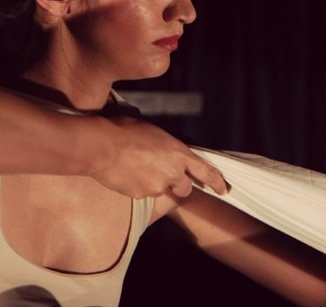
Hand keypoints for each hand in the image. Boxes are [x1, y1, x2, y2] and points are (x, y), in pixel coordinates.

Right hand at [90, 116, 227, 197]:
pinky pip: (143, 194)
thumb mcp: (154, 133)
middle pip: (185, 189)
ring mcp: (156, 187)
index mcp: (179, 153)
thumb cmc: (125, 131)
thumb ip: (166, 147)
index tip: (223, 189)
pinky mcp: (140, 196)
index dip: (216, 182)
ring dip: (154, 184)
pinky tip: (126, 174)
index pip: (206, 172)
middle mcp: (172, 173)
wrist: (102, 146)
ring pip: (161, 191)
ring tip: (136, 168)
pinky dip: (138, 187)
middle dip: (179, 186)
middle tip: (167, 178)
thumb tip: (165, 153)